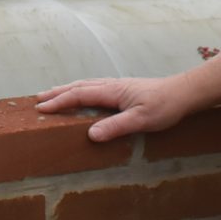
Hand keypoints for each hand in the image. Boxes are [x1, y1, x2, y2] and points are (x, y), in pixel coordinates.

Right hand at [36, 76, 188, 142]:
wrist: (183, 93)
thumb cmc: (164, 107)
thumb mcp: (141, 120)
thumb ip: (116, 126)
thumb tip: (90, 134)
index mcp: (112, 91)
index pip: (79, 95)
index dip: (59, 101)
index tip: (41, 108)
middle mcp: (111, 85)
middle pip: (78, 87)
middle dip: (57, 93)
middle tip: (37, 99)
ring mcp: (117, 86)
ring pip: (86, 85)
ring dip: (67, 90)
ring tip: (52, 95)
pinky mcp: (123, 90)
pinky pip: (94, 87)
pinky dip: (80, 90)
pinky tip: (82, 95)